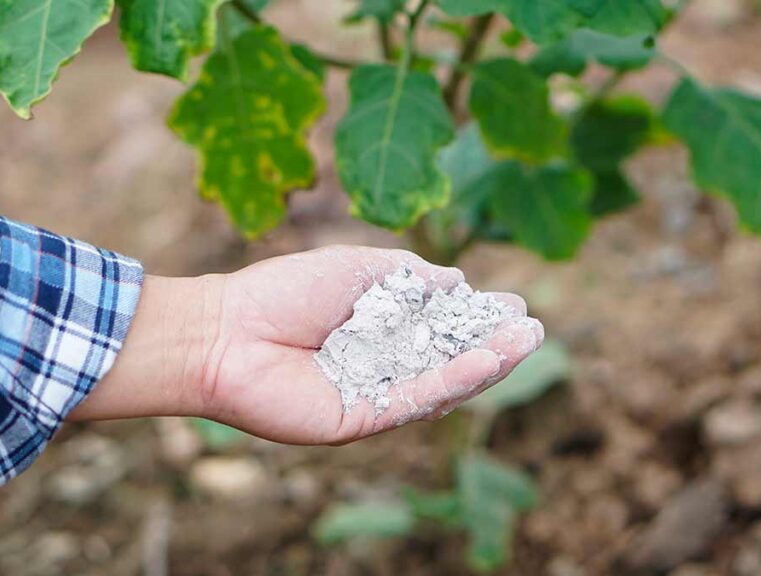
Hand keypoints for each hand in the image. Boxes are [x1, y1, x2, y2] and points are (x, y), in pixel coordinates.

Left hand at [70, 246, 543, 444]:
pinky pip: (414, 400)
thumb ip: (408, 275)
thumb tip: (456, 280)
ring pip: (440, 381)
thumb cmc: (283, 291)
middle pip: (447, 356)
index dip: (477, 317)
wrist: (227, 331)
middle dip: (492, 344)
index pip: (440, 326)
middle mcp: (379, 363)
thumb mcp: (357, 269)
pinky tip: (486, 360)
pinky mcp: (361, 419)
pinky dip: (452, 381)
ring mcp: (373, 393)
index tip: (513, 304)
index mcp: (378, 328)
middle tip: (533, 327)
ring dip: (486, 363)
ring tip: (526, 341)